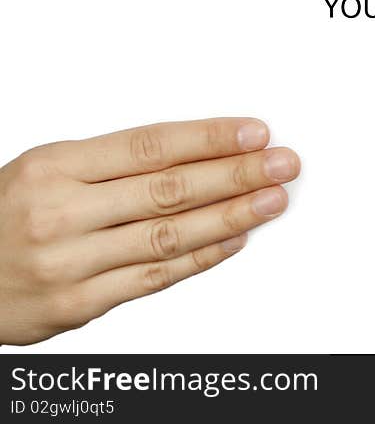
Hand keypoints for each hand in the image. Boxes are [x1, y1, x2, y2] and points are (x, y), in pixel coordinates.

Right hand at [0, 118, 300, 344]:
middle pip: (170, 189)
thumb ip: (115, 163)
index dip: (210, 138)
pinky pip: (153, 278)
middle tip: (282, 164)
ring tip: (272, 200)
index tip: (256, 133)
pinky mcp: (77, 305)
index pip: (151, 145)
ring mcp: (69, 263)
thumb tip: (199, 151)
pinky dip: (200, 257)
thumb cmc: (3, 215)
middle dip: (237, 174)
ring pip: (169, 235)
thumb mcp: (47, 168)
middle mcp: (61, 212)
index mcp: (54, 166)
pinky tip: (234, 239)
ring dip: (231, 216)